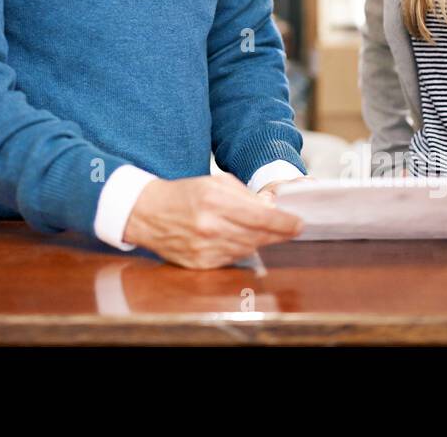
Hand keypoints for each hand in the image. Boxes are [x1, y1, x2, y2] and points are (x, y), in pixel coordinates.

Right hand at [123, 174, 304, 268]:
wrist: (147, 213)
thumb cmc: (183, 194)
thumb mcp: (213, 182)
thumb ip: (244, 195)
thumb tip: (271, 209)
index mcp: (215, 201)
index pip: (262, 218)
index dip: (285, 223)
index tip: (299, 223)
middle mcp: (210, 227)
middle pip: (259, 236)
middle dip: (279, 233)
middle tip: (291, 229)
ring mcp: (205, 248)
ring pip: (248, 249)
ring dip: (260, 241)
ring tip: (263, 232)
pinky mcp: (200, 263)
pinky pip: (232, 259)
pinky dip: (241, 250)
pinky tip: (240, 240)